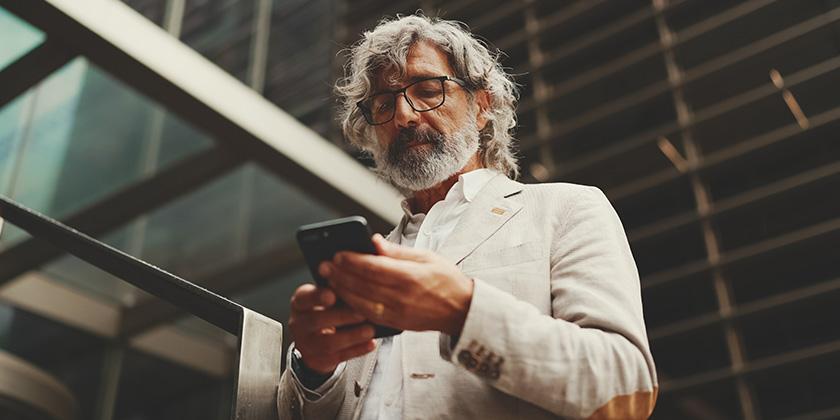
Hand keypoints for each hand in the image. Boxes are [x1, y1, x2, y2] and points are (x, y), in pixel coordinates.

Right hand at [287, 284, 375, 373]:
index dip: (317, 297)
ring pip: (328, 342)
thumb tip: (358, 291)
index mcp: (300, 303)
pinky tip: (370, 343)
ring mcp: (307, 344)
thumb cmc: (323, 312)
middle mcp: (299, 324)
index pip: (304, 297)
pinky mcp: (319, 360)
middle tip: (362, 313)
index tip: (332, 295)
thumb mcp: (322, 299)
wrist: (312, 341)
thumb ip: (336, 293)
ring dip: (352, 336)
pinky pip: (339, 357)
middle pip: (317, 320)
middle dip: (342, 317)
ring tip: (370, 330)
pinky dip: (357, 350)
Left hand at [320, 234, 473, 335]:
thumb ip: (398, 251)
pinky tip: (343, 297)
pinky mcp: (396, 323)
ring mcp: (398, 313)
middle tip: (324, 266)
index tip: (337, 254)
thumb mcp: (427, 257)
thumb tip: (373, 242)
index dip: (352, 261)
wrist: (462, 310)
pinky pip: (368, 315)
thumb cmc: (446, 279)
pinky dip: (353, 306)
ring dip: (342, 291)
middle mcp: (402, 297)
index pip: (374, 268)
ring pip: (362, 302)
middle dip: (340, 275)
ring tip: (328, 280)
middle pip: (363, 285)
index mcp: (411, 276)